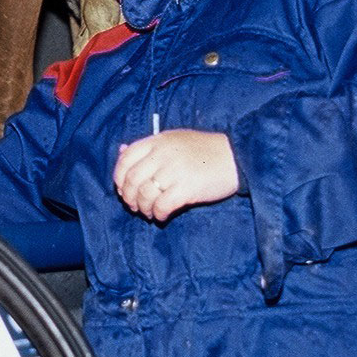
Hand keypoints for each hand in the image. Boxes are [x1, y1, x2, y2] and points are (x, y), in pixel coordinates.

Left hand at [114, 129, 238, 221]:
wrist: (237, 157)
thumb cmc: (205, 150)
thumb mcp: (174, 140)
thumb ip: (149, 147)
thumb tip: (121, 151)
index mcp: (158, 141)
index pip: (125, 159)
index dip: (119, 178)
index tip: (123, 189)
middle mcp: (163, 154)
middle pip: (132, 180)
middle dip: (129, 197)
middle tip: (135, 206)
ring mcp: (174, 170)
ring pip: (144, 195)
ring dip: (143, 208)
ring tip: (150, 212)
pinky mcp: (187, 188)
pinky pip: (162, 205)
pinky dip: (158, 214)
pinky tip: (162, 216)